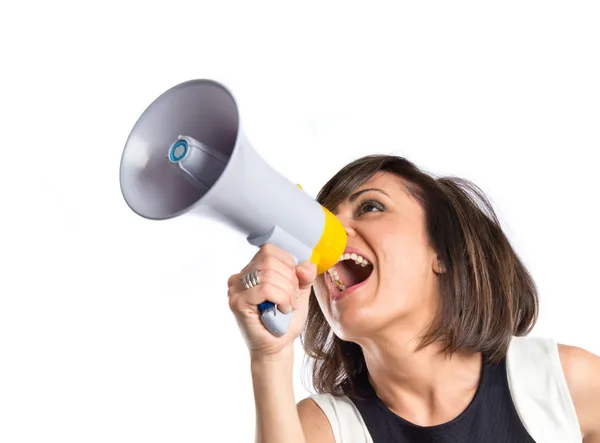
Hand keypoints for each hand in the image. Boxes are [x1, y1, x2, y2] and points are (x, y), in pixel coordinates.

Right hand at [227, 244, 316, 359]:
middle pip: (269, 258)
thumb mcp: (300, 292)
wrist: (278, 347)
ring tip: (286, 306)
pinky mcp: (237, 302)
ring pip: (268, 273)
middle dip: (289, 279)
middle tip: (290, 299)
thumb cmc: (285, 320)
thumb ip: (304, 274)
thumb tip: (304, 266)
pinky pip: (265, 289)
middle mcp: (240, 276)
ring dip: (286, 292)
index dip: (288, 264)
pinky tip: (281, 310)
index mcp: (252, 269)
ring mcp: (236, 289)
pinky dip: (281, 298)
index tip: (292, 285)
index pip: (270, 250)